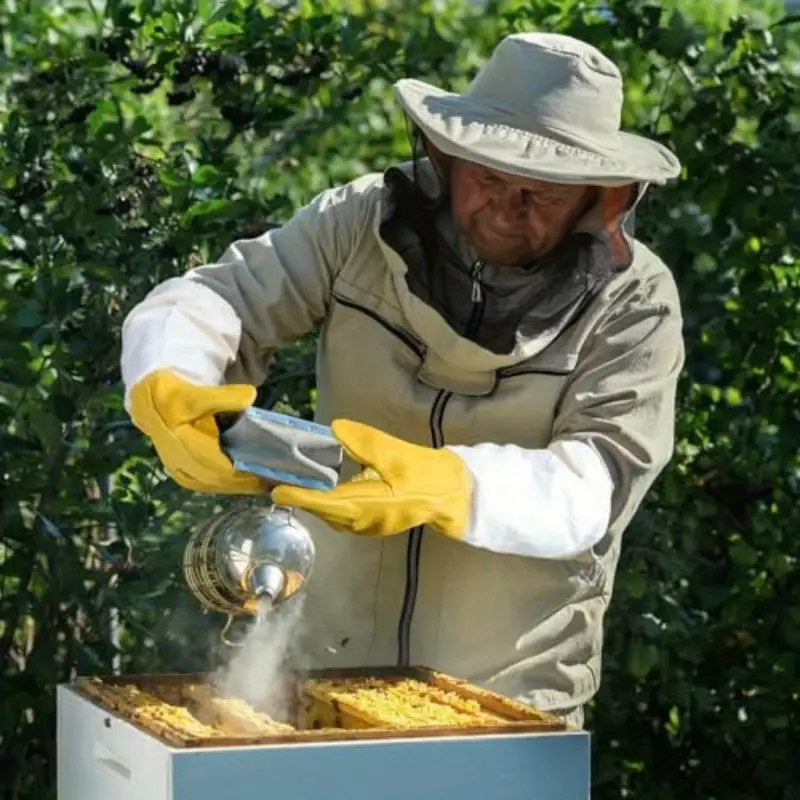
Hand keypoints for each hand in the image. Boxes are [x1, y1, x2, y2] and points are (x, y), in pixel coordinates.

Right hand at [128, 369, 264, 494]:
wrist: (151, 402)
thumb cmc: (178, 397)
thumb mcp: (200, 393)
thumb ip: (225, 396)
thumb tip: (250, 396)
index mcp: (181, 438)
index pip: (216, 462)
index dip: (239, 470)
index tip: (263, 470)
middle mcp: (177, 458)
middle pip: (215, 477)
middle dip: (242, 481)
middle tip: (269, 480)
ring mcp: (176, 467)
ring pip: (209, 483)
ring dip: (234, 486)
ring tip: (260, 484)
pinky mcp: (178, 472)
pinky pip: (202, 484)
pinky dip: (222, 486)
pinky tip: (240, 485)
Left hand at [271, 419, 472, 537]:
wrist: (453, 494)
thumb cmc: (426, 474)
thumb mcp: (396, 452)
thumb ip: (363, 441)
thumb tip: (335, 428)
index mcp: (368, 505)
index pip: (325, 503)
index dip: (299, 497)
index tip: (276, 490)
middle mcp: (363, 522)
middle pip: (324, 512)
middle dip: (301, 498)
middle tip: (277, 481)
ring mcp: (369, 527)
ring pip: (332, 517)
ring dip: (313, 503)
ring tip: (294, 484)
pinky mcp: (373, 524)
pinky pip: (343, 518)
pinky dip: (328, 506)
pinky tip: (323, 491)